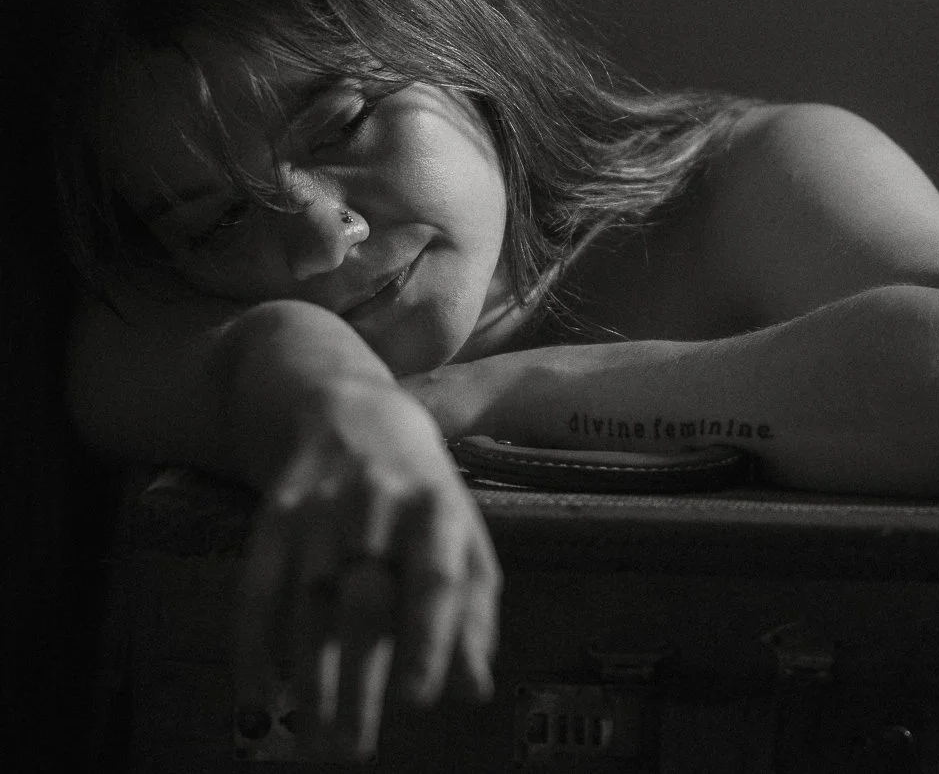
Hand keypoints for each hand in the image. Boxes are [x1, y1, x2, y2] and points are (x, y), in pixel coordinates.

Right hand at [232, 380, 500, 760]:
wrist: (349, 410)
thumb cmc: (419, 490)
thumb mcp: (460, 532)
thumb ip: (471, 608)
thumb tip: (474, 688)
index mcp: (435, 506)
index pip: (435, 577)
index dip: (428, 638)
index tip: (418, 699)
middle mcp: (377, 502)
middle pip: (364, 600)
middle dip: (357, 680)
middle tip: (352, 749)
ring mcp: (320, 506)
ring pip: (308, 603)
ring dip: (306, 678)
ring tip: (313, 741)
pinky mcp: (274, 513)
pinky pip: (256, 587)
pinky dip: (251, 647)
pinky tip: (256, 698)